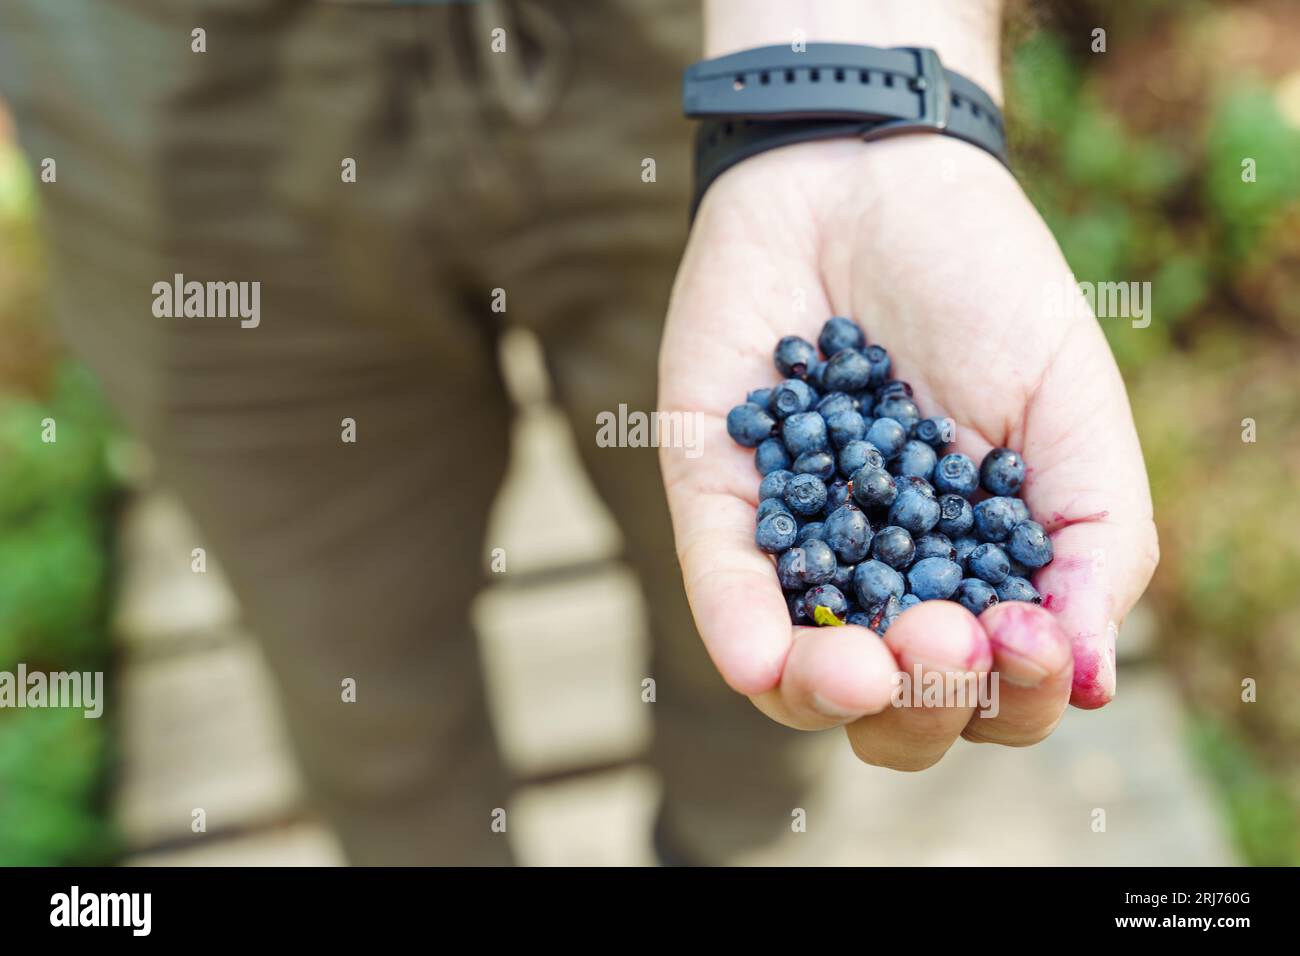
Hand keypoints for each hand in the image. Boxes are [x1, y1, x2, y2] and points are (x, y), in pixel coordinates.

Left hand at [657, 135, 1158, 768]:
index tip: (1022, 633)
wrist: (867, 177)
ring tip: (869, 660)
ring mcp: (794, 544)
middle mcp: (883, 577)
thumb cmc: (983, 288)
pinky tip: (766, 655)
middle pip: (893, 711)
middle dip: (925, 703)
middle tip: (945, 637)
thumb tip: (1089, 677)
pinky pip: (719, 585)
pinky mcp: (715, 497)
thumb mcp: (1073, 410)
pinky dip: (739, 632)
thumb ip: (1093, 540)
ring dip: (831, 693)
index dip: (1014, 695)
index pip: (994, 690)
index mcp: (976, 571)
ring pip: (793, 679)